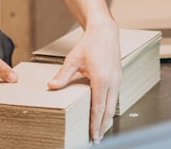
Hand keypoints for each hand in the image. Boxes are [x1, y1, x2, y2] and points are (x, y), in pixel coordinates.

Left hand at [47, 22, 120, 141]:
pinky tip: (105, 112)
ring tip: (101, 129)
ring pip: (113, 105)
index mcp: (101, 80)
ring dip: (107, 118)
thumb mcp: (73, 59)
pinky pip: (115, 97)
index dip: (95, 124)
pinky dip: (110, 107)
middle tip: (97, 138)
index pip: (98, 108)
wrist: (105, 32)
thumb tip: (52, 85)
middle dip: (103, 126)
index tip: (93, 135)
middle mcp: (112, 82)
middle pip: (108, 111)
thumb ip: (63, 75)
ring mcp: (117, 80)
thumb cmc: (90, 44)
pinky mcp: (119, 77)